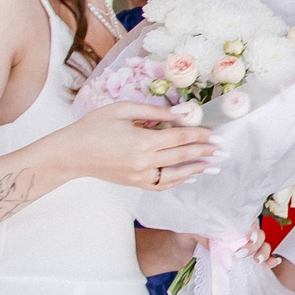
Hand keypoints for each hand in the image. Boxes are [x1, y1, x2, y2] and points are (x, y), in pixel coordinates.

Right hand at [53, 102, 219, 192]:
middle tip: (222, 149)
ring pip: (175, 175)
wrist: (71, 153)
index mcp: (142, 141)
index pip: (180, 138)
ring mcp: (140, 176)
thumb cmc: (94, 126)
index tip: (215, 133)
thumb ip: (155, 111)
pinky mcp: (135, 183)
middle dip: (204, 152)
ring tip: (212, 165)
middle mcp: (144, 162)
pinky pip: (162, 184)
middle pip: (182, 157)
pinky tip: (188, 175)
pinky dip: (178, 180)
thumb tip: (182, 111)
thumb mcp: (123, 110)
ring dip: (196, 169)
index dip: (200, 135)